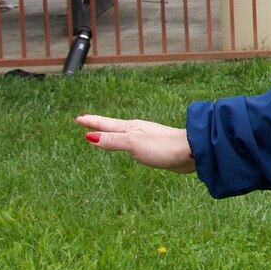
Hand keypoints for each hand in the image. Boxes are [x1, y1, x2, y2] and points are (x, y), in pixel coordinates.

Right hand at [76, 114, 196, 172]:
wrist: (192, 151)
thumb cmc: (163, 147)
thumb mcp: (133, 144)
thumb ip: (113, 141)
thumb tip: (90, 137)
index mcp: (131, 128)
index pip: (106, 124)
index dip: (92, 123)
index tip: (78, 118)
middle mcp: (137, 130)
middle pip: (113, 127)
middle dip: (99, 125)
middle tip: (86, 122)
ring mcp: (146, 137)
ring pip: (124, 134)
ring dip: (111, 133)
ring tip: (105, 132)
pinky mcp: (154, 147)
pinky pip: (133, 143)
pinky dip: (124, 142)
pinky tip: (129, 145)